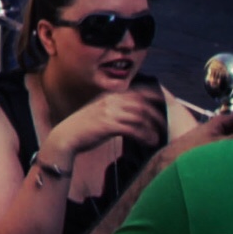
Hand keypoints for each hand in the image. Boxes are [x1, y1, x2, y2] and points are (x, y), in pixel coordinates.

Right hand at [49, 89, 167, 170]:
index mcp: (109, 95)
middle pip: (142, 104)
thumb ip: (116, 109)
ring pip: (140, 116)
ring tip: (158, 137)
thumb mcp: (100, 111)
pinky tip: (149, 142)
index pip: (138, 91)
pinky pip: (133, 129)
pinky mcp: (108, 125)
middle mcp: (110, 100)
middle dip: (157, 115)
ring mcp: (109, 111)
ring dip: (153, 128)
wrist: (66, 136)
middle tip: (166, 126)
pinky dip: (144, 136)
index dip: (154, 97)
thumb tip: (136, 114)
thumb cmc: (84, 127)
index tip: (165, 106)